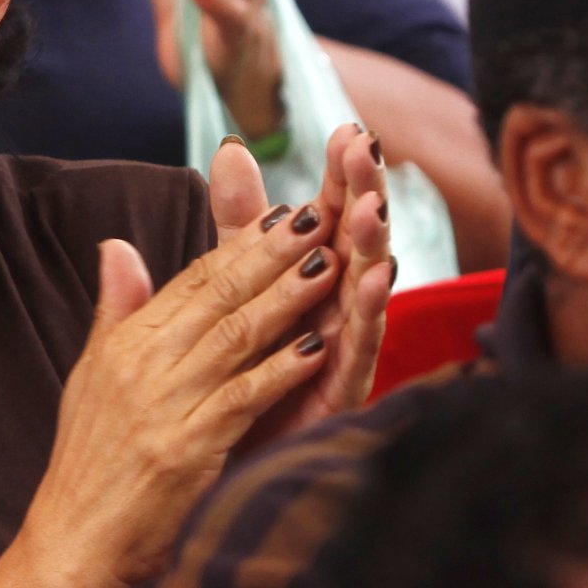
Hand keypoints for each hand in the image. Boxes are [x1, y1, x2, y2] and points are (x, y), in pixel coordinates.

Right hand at [24, 141, 352, 587]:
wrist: (73, 541)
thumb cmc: (90, 464)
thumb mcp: (91, 375)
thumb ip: (116, 310)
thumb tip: (116, 247)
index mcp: (125, 344)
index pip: (192, 280)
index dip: (242, 245)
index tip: (286, 213)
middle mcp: (142, 366)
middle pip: (217, 296)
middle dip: (272, 253)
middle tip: (320, 216)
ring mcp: (164, 406)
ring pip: (235, 337)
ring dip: (287, 300)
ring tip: (332, 265)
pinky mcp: (186, 449)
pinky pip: (243, 398)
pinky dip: (281, 371)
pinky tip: (318, 347)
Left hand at [237, 125, 392, 454]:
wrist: (213, 459)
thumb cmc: (237, 370)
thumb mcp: (232, 282)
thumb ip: (237, 223)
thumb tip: (229, 150)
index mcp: (308, 279)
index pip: (329, 216)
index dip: (339, 174)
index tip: (346, 128)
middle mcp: (333, 307)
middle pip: (353, 241)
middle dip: (362, 192)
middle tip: (364, 147)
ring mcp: (341, 348)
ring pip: (363, 288)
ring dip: (370, 244)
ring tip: (370, 205)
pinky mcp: (339, 390)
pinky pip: (358, 348)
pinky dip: (368, 312)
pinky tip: (375, 280)